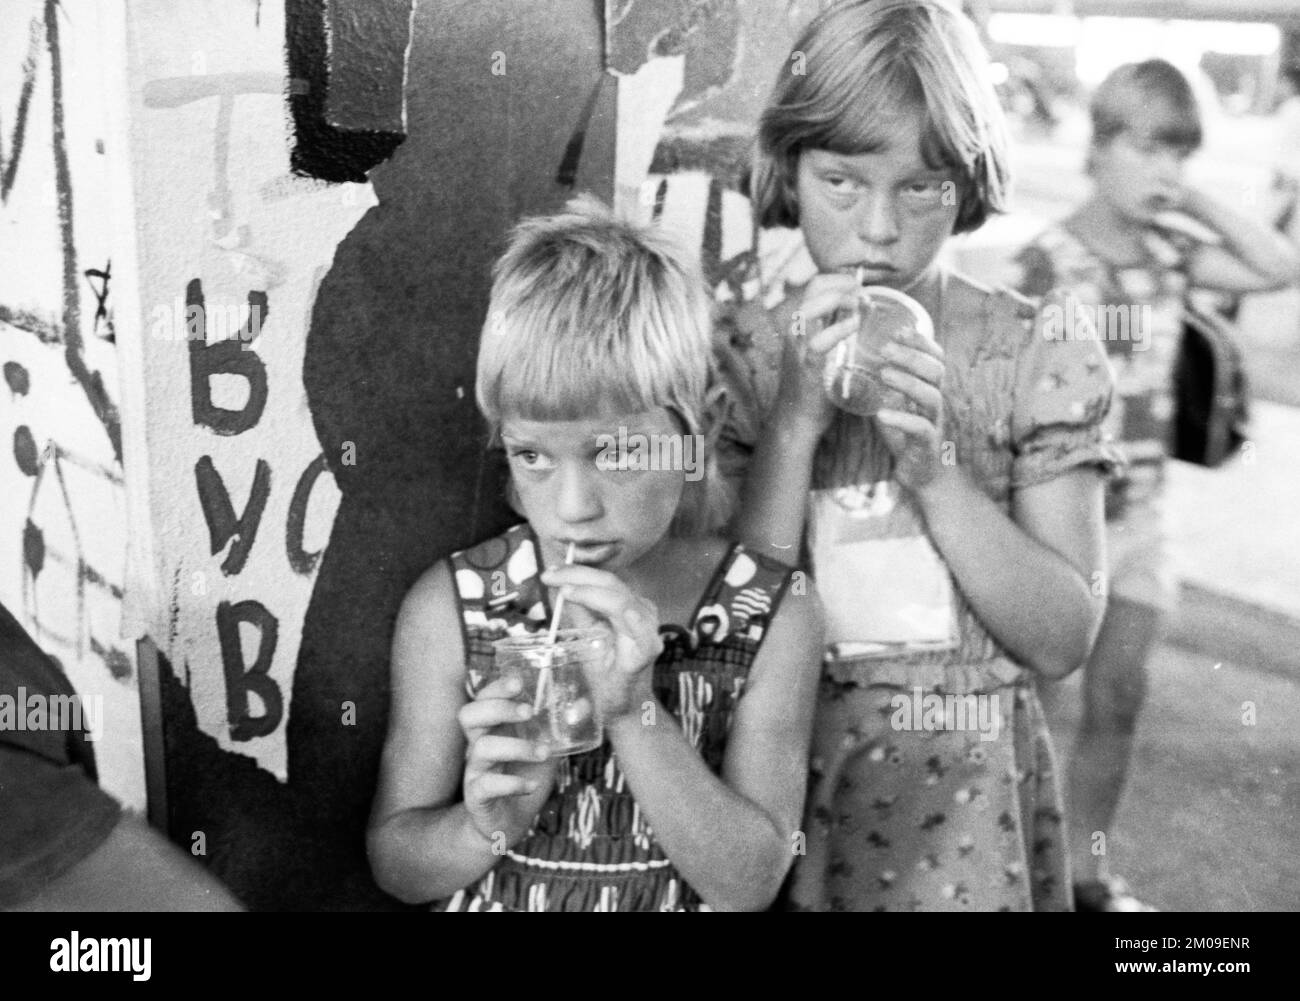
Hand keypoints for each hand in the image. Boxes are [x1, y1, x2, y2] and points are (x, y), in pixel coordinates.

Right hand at [458, 677, 557, 847]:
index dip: (496, 687)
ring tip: (544, 751)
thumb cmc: (525, 776)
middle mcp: (478, 745)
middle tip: (528, 711)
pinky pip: (485, 785)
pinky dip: (511, 783)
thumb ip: (561, 729)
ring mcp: (475, 771)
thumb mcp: (546, 750)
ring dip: (516, 746)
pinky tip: (532, 784)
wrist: (509, 822)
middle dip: (498, 708)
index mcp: (493, 729)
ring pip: (482, 748)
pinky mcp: (477, 797)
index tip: (519, 681)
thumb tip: (585, 705)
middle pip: (470, 715)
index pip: (483, 698)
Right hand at [540, 564, 660, 723]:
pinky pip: (612, 587)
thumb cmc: (610, 689)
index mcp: (642, 648)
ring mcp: (646, 612)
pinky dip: (588, 580)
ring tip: (552, 573)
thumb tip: (566, 595)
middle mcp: (649, 626)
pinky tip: (568, 574)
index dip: (597, 600)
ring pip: (614, 584)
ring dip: (581, 576)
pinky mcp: (638, 605)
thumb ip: (583, 633)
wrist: (630, 698)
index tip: (567, 593)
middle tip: (548, 576)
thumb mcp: (591, 668)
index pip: (627, 616)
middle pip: (617, 593)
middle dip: (580, 580)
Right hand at [773, 273, 863, 438]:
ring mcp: (798, 347)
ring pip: (813, 307)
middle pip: (814, 287)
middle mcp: (794, 330)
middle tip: (864, 293)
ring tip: (861, 304)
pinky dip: (841, 328)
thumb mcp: (822, 349)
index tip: (860, 287)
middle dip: (844, 283)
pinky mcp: (807, 366)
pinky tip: (856, 325)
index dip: (840, 278)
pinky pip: (821, 340)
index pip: (815, 284)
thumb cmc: (813, 386)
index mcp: (798, 324)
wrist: (795, 419)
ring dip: (841, 299)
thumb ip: (836, 328)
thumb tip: (861, 305)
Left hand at [873, 322, 947, 493]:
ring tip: (884, 374)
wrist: (922, 474)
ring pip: (932, 396)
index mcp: (929, 389)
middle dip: (912, 356)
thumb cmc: (906, 436)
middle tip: (885, 348)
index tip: (899, 329)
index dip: (921, 342)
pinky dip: (902, 420)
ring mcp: (935, 423)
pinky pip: (921, 429)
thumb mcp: (895, 404)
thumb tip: (860, 359)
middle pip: (936, 371)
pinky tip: (882, 414)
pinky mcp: (928, 445)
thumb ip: (885, 385)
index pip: (935, 358)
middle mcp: (936, 403)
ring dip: (908, 383)